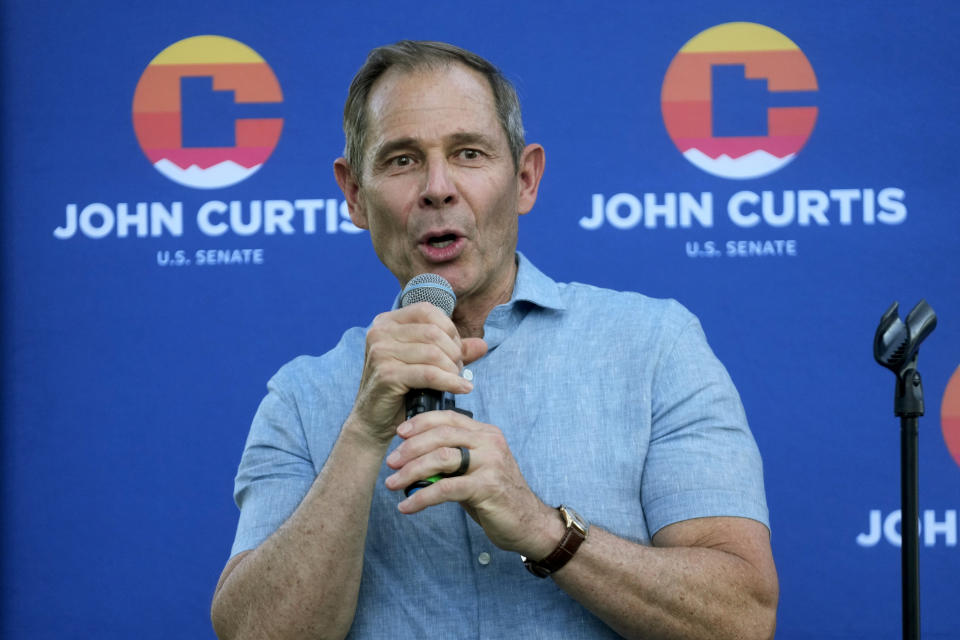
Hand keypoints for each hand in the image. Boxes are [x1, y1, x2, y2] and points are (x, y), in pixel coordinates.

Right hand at [348, 303, 487, 444]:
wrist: (374, 421)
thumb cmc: (400, 389)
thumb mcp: (426, 363)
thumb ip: (452, 351)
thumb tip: (483, 345)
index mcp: (386, 322)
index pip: (427, 311)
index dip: (449, 329)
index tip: (456, 351)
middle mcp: (380, 332)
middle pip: (433, 331)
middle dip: (453, 352)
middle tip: (459, 370)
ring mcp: (381, 352)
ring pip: (433, 352)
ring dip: (452, 368)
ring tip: (457, 380)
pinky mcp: (386, 374)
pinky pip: (429, 374)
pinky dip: (450, 382)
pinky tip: (462, 388)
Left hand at [383, 410, 560, 557]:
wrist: (530, 524)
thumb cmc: (497, 497)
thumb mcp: (475, 470)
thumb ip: (452, 460)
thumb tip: (413, 460)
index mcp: (486, 434)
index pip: (448, 418)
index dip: (420, 423)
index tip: (399, 433)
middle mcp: (489, 443)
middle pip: (441, 435)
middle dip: (410, 448)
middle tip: (390, 462)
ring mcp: (490, 464)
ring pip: (441, 458)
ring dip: (411, 471)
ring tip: (392, 483)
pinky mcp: (487, 487)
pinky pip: (446, 488)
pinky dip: (421, 497)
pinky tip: (407, 506)